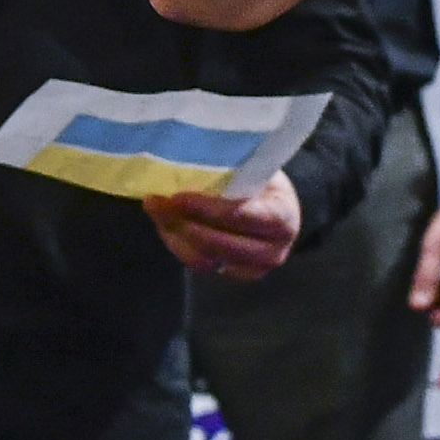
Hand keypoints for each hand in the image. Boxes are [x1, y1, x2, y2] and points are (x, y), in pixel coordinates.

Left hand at [145, 173, 301, 278]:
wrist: (276, 205)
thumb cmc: (263, 180)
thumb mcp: (253, 170)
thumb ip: (227, 173)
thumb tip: (183, 164)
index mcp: (283, 217)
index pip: (242, 216)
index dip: (206, 209)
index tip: (177, 196)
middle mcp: (274, 250)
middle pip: (220, 244)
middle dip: (183, 223)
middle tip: (156, 203)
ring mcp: (255, 268)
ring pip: (205, 260)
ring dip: (175, 235)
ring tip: (157, 211)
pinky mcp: (235, 276)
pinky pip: (200, 266)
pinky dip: (179, 245)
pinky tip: (166, 225)